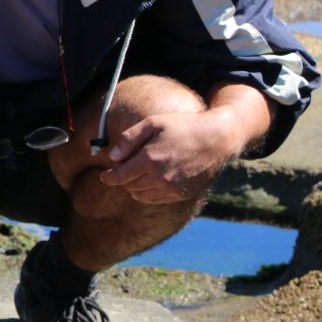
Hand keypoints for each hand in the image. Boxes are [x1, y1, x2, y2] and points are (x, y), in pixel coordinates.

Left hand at [99, 109, 239, 204]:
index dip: (108, 177)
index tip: (104, 176)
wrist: (217, 139)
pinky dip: (149, 192)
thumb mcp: (152, 123)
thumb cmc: (182, 126)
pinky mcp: (182, 194)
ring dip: (135, 186)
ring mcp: (172, 188)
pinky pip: (156, 199)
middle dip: (124, 177)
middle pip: (129, 185)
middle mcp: (160, 178)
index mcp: (150, 159)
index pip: (119, 176)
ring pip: (141, 195)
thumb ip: (128, 139)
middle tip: (126, 166)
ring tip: (141, 172)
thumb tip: (111, 157)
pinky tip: (153, 179)